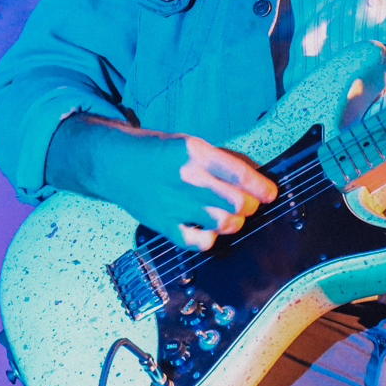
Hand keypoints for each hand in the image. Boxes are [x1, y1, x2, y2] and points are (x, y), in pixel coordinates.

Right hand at [45, 114, 277, 250]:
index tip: (271, 193)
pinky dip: (210, 239)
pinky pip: (199, 242)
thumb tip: (253, 179)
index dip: (262, 187)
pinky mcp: (164, 225)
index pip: (241, 174)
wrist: (115, 163)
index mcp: (195, 152)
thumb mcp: (189, 144)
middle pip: (237, 202)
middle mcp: (187, 178)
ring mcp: (175, 204)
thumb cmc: (156, 152)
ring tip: (231, 216)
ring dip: (235, 222)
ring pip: (224, 223)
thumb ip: (219, 161)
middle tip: (248, 203)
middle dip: (250, 205)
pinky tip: (208, 229)